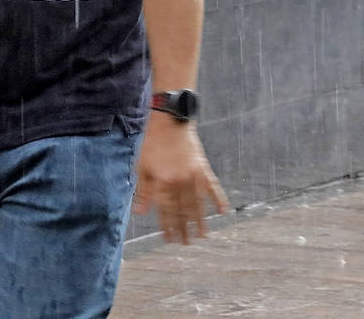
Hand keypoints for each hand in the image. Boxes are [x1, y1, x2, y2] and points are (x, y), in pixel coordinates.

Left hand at [132, 114, 229, 244]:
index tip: (169, 239)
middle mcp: (181, 181)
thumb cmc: (152, 143)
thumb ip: (143, 191)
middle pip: (183, 210)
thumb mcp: (142, 166)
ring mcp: (194, 175)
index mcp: (164, 182)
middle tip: (186, 243)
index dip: (168, 226)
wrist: (170, 121)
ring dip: (200, 220)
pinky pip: (213, 187)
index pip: (166, 210)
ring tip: (203, 235)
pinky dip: (219, 199)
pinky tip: (223, 211)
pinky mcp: (204, 168)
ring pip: (199, 203)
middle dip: (184, 228)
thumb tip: (140, 213)